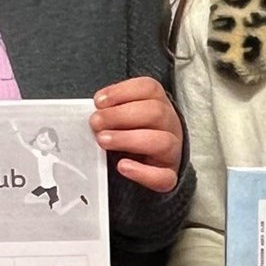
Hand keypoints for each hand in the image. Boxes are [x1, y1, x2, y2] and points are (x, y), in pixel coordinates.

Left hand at [91, 77, 182, 192]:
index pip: (149, 89)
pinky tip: (123, 167)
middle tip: (96, 122)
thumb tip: (94, 112)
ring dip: (128, 139)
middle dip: (121, 115)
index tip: (99, 101)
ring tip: (103, 141)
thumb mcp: (126, 117)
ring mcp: (172, 151)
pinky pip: (163, 176)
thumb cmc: (135, 135)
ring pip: (162, 142)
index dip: (123, 91)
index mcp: (160, 105)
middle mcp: (170, 125)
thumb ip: (112, 111)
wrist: (154, 165)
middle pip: (156, 112)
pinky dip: (142, 172)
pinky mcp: (169, 176)